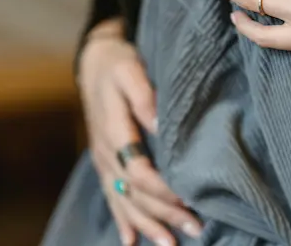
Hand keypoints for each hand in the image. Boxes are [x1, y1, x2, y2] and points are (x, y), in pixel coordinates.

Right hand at [78, 18, 201, 245]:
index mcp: (114, 131)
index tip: (188, 198)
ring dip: (147, 224)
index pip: (138, 171)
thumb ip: (143, 96)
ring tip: (170, 244)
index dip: (162, 189)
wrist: (94, 63)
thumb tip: (159, 124)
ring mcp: (104, 161)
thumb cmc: (118, 64)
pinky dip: (123, 220)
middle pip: (134, 192)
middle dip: (164, 214)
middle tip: (196, 229)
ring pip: (123, 200)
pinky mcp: (105, 162)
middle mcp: (106, 152)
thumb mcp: (130, 70)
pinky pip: (111, 196)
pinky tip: (132, 240)